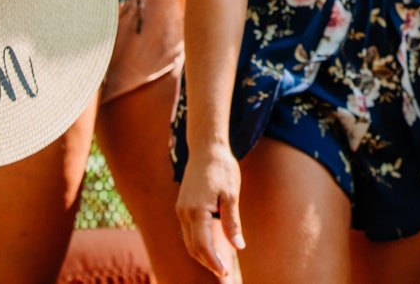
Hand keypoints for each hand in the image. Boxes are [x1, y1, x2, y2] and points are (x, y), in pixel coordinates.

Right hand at [175, 146, 244, 277]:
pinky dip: (198, 243)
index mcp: (196, 210)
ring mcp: (181, 208)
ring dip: (202, 255)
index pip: (202, 246)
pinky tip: (211, 247)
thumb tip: (239, 246)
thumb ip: (232, 222)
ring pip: (188, 241)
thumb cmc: (221, 169)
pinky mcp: (182, 205)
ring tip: (220, 264)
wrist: (206, 148)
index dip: (213, 263)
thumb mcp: (231, 194)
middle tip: (225, 273)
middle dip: (208, 262)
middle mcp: (184, 211)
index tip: (226, 273)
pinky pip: (187, 231)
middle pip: (193, 247)